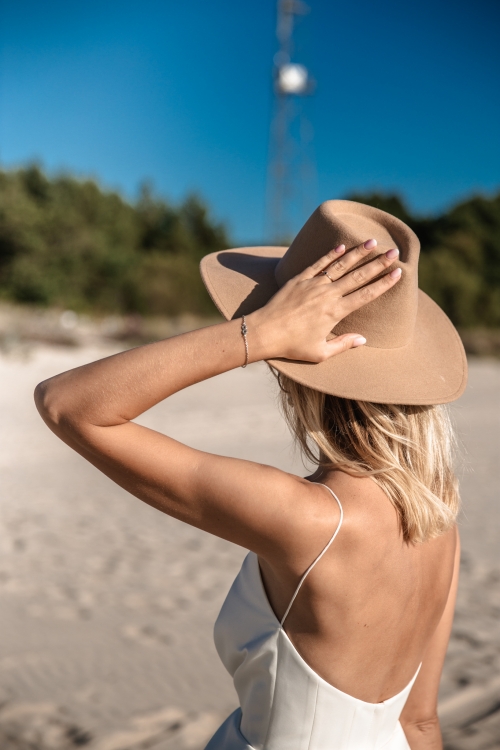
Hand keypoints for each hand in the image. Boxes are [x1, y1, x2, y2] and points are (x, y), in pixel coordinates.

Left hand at [248, 239, 400, 362]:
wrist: (264, 332)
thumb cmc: (292, 346)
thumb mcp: (320, 353)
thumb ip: (343, 344)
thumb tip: (363, 339)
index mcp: (336, 312)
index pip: (366, 294)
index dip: (384, 283)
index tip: (398, 273)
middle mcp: (328, 294)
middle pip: (359, 276)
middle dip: (379, 263)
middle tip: (394, 252)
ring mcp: (313, 284)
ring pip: (340, 265)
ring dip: (358, 253)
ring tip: (373, 242)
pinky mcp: (299, 279)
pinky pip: (318, 263)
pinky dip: (330, 254)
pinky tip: (342, 246)